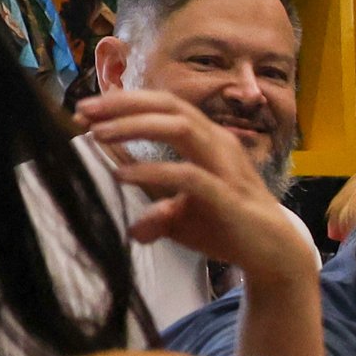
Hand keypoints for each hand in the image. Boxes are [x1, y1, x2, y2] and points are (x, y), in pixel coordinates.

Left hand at [72, 90, 308, 283]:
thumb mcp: (182, 217)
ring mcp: (225, 166)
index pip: (164, 105)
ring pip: (180, 127)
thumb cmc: (228, 227)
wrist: (272, 253)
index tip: (86, 111)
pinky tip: (124, 176)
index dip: (125, 102)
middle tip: (83, 111)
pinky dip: (152, 171)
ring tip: (98, 134)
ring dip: (135, 126)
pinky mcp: (227, 195)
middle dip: (123, 104)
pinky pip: (187, 174)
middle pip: (170, 105)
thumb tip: (133, 228)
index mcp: (208, 139)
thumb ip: (157, 212)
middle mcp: (218, 143)